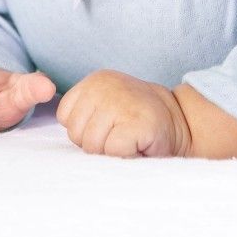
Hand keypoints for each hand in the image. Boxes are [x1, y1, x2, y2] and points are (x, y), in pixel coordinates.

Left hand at [56, 69, 190, 157]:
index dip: (85, 130)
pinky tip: (138, 144)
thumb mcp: (105, 106)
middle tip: (121, 135)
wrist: (181, 121)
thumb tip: (55, 137)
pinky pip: (113, 151)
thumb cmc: (137, 121)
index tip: (109, 127)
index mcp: (94, 81)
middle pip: (76, 134)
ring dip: (110, 151)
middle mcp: (104, 86)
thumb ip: (83, 114)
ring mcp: (120, 102)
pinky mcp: (136, 123)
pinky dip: (125, 155)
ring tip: (129, 139)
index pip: (66, 117)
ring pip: (92, 145)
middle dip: (96, 144)